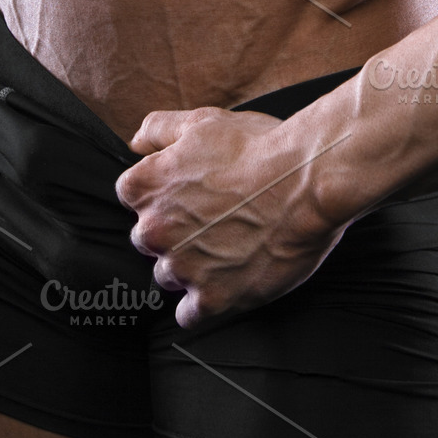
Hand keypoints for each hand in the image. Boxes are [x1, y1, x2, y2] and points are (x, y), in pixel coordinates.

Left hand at [115, 108, 345, 328]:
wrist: (304, 181)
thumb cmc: (256, 148)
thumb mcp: (201, 122)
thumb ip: (159, 129)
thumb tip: (136, 143)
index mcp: (145, 185)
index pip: (132, 196)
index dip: (162, 193)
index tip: (187, 193)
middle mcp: (154, 229)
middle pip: (149, 239)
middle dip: (172, 232)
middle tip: (209, 220)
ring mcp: (183, 267)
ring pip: (168, 275)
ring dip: (188, 267)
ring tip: (223, 250)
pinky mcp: (213, 298)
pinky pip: (189, 315)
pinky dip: (201, 304)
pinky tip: (220, 288)